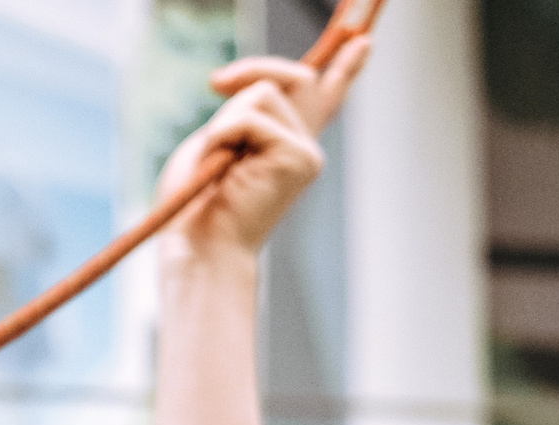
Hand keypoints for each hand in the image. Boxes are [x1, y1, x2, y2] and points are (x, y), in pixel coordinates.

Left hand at [156, 43, 370, 261]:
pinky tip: (221, 169)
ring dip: (225, 122)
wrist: (197, 249)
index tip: (363, 43)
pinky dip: (222, 136)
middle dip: (251, 70)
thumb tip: (252, 84)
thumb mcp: (215, 143)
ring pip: (264, 92)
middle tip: (215, 82)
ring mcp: (306, 153)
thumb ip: (242, 111)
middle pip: (289, 77)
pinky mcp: (299, 158)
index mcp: (283, 147)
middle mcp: (303, 148)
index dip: (345, 69)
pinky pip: (251, 116)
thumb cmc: (194, 206)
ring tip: (217, 164)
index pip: (322, 101)